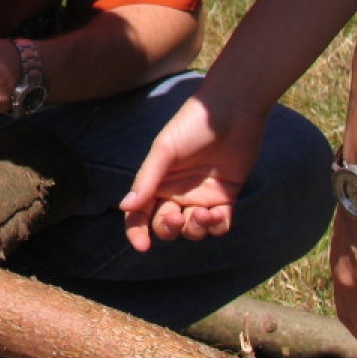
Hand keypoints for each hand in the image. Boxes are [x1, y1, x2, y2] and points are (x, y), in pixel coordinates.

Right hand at [120, 94, 258, 250]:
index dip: (136, 231)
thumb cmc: (191, 125)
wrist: (231, 112)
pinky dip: (217, 226)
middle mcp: (176, 192)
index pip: (139, 213)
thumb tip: (125, 207)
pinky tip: (218, 214)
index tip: (142, 245)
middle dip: (168, 228)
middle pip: (165, 225)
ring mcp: (201, 196)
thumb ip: (146, 179)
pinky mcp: (226, 197)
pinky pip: (219, 225)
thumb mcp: (164, 150)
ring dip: (195, 228)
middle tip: (176, 216)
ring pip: (192, 229)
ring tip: (204, 213)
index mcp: (156, 181)